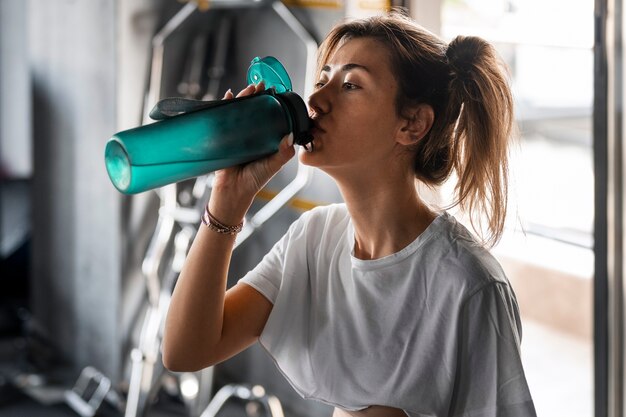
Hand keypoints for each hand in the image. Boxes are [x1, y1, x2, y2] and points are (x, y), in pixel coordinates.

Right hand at [209, 82, 295, 223]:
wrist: (234, 191)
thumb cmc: (255, 180)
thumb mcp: (273, 165)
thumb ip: (283, 153)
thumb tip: (291, 136)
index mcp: (264, 139)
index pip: (268, 116)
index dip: (271, 104)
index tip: (276, 92)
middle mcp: (251, 134)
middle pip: (254, 110)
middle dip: (257, 96)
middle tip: (262, 85)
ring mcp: (236, 134)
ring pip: (240, 111)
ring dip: (243, 98)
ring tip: (249, 88)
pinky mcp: (222, 136)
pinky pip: (223, 117)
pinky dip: (225, 105)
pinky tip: (229, 95)